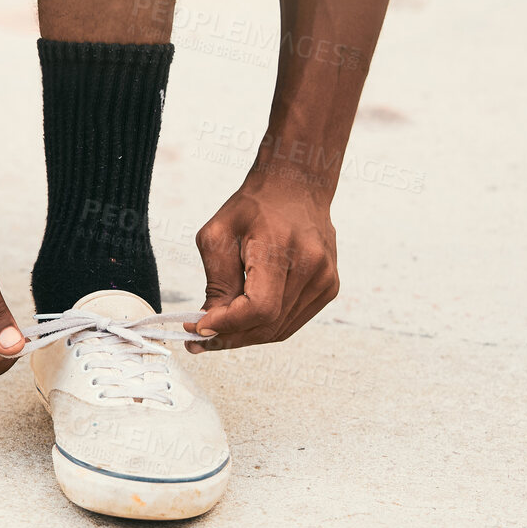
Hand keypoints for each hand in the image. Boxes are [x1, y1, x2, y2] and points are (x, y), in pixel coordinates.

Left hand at [188, 182, 339, 352]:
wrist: (296, 187)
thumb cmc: (252, 208)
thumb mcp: (218, 236)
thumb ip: (216, 283)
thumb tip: (209, 325)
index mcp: (282, 247)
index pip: (259, 307)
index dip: (227, 325)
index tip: (197, 328)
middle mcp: (312, 266)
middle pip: (267, 325)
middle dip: (229, 337)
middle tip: (197, 340)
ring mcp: (325, 279)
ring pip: (279, 330)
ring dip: (244, 336)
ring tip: (216, 330)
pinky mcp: (329, 288)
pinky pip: (290, 322)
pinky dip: (263, 327)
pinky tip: (243, 318)